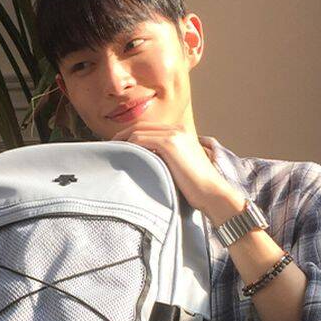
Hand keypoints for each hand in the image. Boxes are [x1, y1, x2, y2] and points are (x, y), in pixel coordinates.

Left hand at [110, 122, 243, 225]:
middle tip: (108, 149)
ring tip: (111, 153)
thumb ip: (164, 159)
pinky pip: (140, 140)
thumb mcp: (179, 168)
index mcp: (181, 132)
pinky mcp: (170, 144)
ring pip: (138, 132)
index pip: (149, 129)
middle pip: (141, 127)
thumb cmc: (196, 188)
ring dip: (121, 142)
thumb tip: (144, 163)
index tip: (118, 147)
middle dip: (122, 137)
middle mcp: (177, 129)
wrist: (212, 193)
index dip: (130, 136)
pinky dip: (128, 146)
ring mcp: (174, 134)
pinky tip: (120, 156)